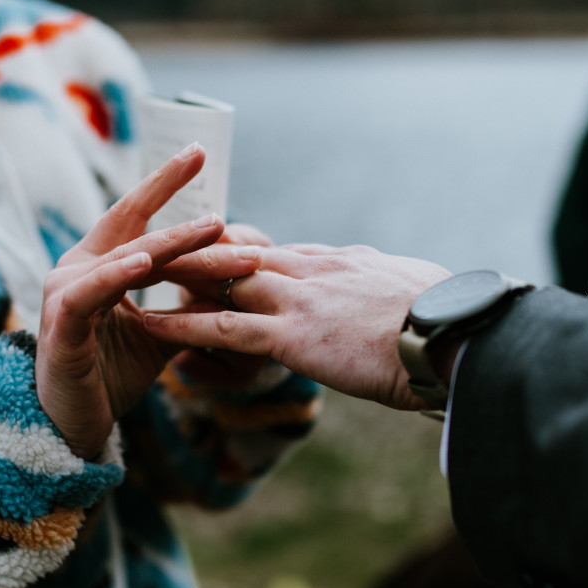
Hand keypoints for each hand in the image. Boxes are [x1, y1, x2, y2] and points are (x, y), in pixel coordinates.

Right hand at [36, 145, 262, 459]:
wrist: (71, 427)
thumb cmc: (108, 375)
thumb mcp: (158, 334)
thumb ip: (184, 305)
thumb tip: (233, 286)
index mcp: (100, 265)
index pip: (136, 214)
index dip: (166, 182)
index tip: (201, 151)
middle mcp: (79, 269)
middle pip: (135, 227)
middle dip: (182, 208)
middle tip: (226, 190)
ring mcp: (66, 294)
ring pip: (125, 258)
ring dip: (172, 244)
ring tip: (212, 227)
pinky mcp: (62, 325)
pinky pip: (91, 293)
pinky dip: (117, 275)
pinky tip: (146, 264)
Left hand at [143, 244, 450, 410]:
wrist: (462, 336)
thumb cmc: (453, 322)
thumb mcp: (415, 293)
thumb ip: (389, 286)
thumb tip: (394, 283)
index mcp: (339, 261)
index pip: (275, 252)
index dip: (235, 254)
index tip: (205, 254)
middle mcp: (311, 268)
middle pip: (235, 252)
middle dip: (188, 256)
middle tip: (146, 256)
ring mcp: (298, 298)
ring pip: (218, 280)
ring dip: (170, 281)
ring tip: (126, 282)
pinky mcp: (292, 334)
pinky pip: (221, 328)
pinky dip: (180, 328)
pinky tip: (148, 329)